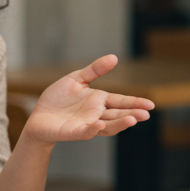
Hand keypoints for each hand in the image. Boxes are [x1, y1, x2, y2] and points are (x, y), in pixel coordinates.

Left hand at [22, 55, 154, 144]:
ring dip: (119, 123)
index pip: (121, 101)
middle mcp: (97, 114)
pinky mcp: (73, 132)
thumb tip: (114, 57)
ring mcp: (86, 124)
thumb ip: (95, 70)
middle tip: (146, 114)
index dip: (135, 103)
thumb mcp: (76, 79)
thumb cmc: (58, 98)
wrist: (39, 116)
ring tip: (132, 119)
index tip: (150, 105)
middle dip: (132, 114)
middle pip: (118, 114)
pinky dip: (93, 128)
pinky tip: (101, 124)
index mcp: (99, 101)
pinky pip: (85, 131)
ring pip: (107, 126)